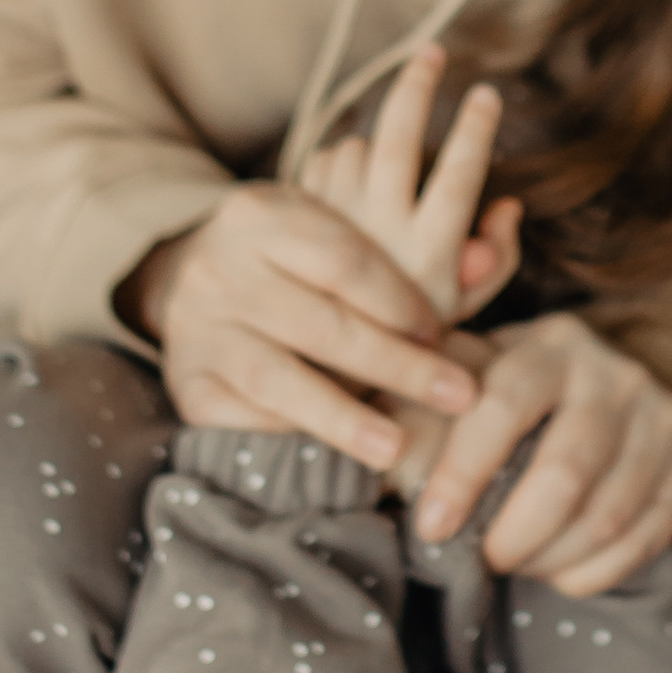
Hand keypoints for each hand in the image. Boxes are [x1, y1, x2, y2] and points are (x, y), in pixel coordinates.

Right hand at [126, 184, 479, 467]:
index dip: (399, 300)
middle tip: (458, 396)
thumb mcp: (342, 235)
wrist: (192, 278)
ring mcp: (196, 329)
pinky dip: (292, 438)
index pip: (342, 261)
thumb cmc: (296, 262)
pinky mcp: (184, 385)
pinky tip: (335, 456)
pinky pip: (242, 419)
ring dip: (343, 418)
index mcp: (262, 216)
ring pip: (277, 380)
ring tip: (395, 448)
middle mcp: (219, 268)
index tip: (443, 332)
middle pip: (320, 325)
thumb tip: (487, 257)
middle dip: (396, 365)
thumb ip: (423, 249)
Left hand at [298, 44, 522, 322]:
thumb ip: (496, 260)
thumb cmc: (408, 337)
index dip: (475, 128)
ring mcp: (335, 223)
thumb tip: (507, 205)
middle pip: (397, 138)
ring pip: (357, 146)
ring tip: (396, 138)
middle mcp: (379, 232)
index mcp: (428, 253)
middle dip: (418, 87)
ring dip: (378, 134)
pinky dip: (343, 156)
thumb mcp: (466, 309)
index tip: (486, 94)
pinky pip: (324, 162)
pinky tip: (358, 168)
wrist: (323, 368)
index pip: (458, 173)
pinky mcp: (302, 221)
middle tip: (434, 52)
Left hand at [414, 313, 671, 593]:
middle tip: (481, 558)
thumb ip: (425, 397)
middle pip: (565, 472)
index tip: (430, 525)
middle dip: (514, 533)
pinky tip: (560, 574)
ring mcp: (661, 419)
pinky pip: (644, 539)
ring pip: (606, 514)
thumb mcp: (474, 373)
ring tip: (515, 563)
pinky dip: (594, 571)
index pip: (504, 404)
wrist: (618, 388)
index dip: (463, 471)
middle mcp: (616, 373)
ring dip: (551, 558)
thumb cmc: (518, 391)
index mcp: (551, 343)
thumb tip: (373, 440)